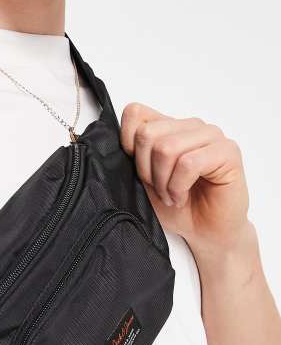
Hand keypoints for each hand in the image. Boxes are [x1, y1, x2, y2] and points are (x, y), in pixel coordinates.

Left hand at [119, 102, 250, 250]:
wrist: (204, 232)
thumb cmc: (176, 207)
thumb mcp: (142, 181)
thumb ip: (133, 157)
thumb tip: (116, 142)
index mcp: (169, 127)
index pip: (135, 113)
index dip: (127, 143)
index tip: (139, 171)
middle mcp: (190, 126)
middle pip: (147, 133)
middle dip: (146, 170)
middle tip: (159, 189)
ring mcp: (211, 135)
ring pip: (166, 147)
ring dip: (163, 181)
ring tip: (172, 195)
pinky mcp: (228, 151)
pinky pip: (189, 163)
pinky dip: (179, 186)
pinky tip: (182, 197)